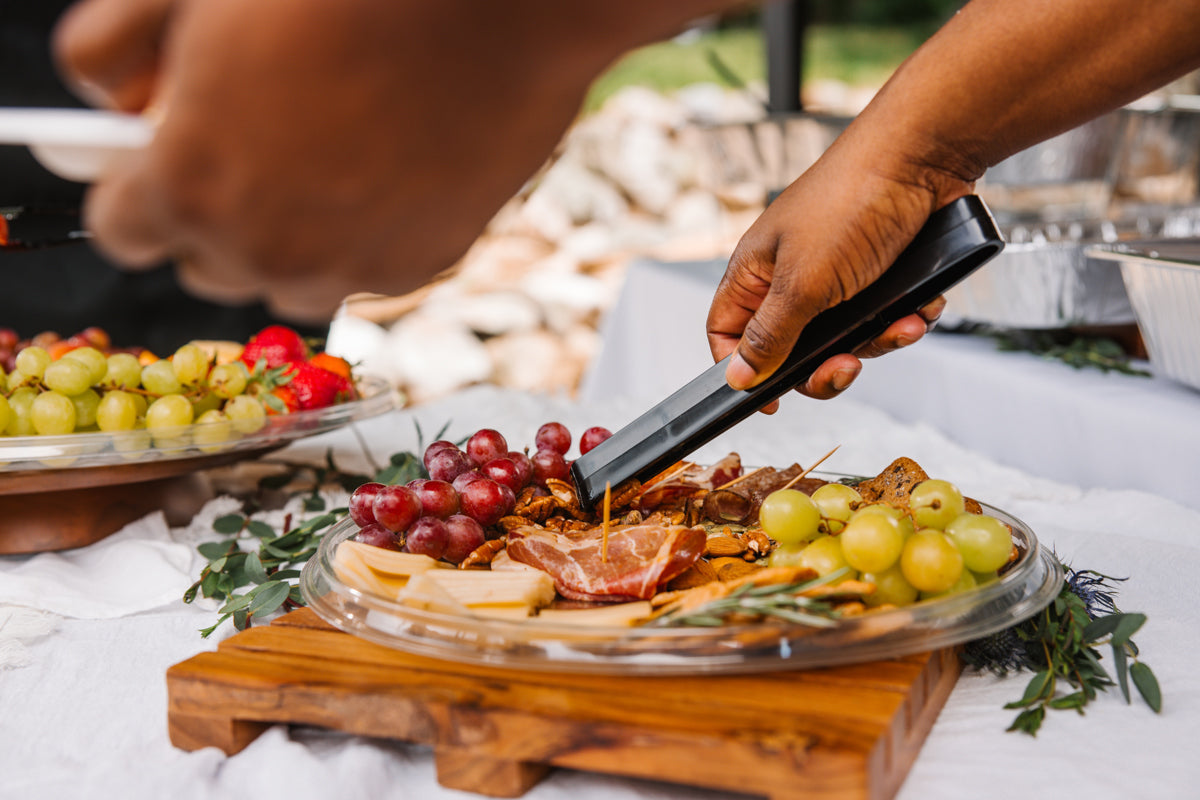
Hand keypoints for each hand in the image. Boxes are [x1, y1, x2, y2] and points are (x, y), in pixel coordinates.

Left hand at [53, 0, 613, 321]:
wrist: (490, 4)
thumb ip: (112, 50)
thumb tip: (113, 102)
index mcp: (186, 185)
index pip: (121, 232)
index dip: (135, 189)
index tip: (158, 159)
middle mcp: (262, 249)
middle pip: (206, 266)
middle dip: (214, 216)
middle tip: (257, 144)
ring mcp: (348, 267)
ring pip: (289, 282)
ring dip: (290, 240)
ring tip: (329, 162)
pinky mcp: (421, 266)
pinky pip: (367, 272)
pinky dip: (366, 237)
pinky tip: (393, 166)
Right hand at [705, 127, 971, 404]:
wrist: (924, 157)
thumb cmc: (851, 202)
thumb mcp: (802, 283)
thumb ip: (769, 337)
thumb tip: (736, 378)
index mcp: (755, 273)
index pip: (727, 335)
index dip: (742, 371)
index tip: (770, 400)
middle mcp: (790, 276)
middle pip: (791, 349)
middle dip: (825, 365)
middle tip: (848, 366)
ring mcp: (836, 276)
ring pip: (845, 338)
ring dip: (876, 340)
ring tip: (901, 324)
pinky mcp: (878, 274)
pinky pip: (883, 318)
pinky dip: (903, 318)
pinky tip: (919, 306)